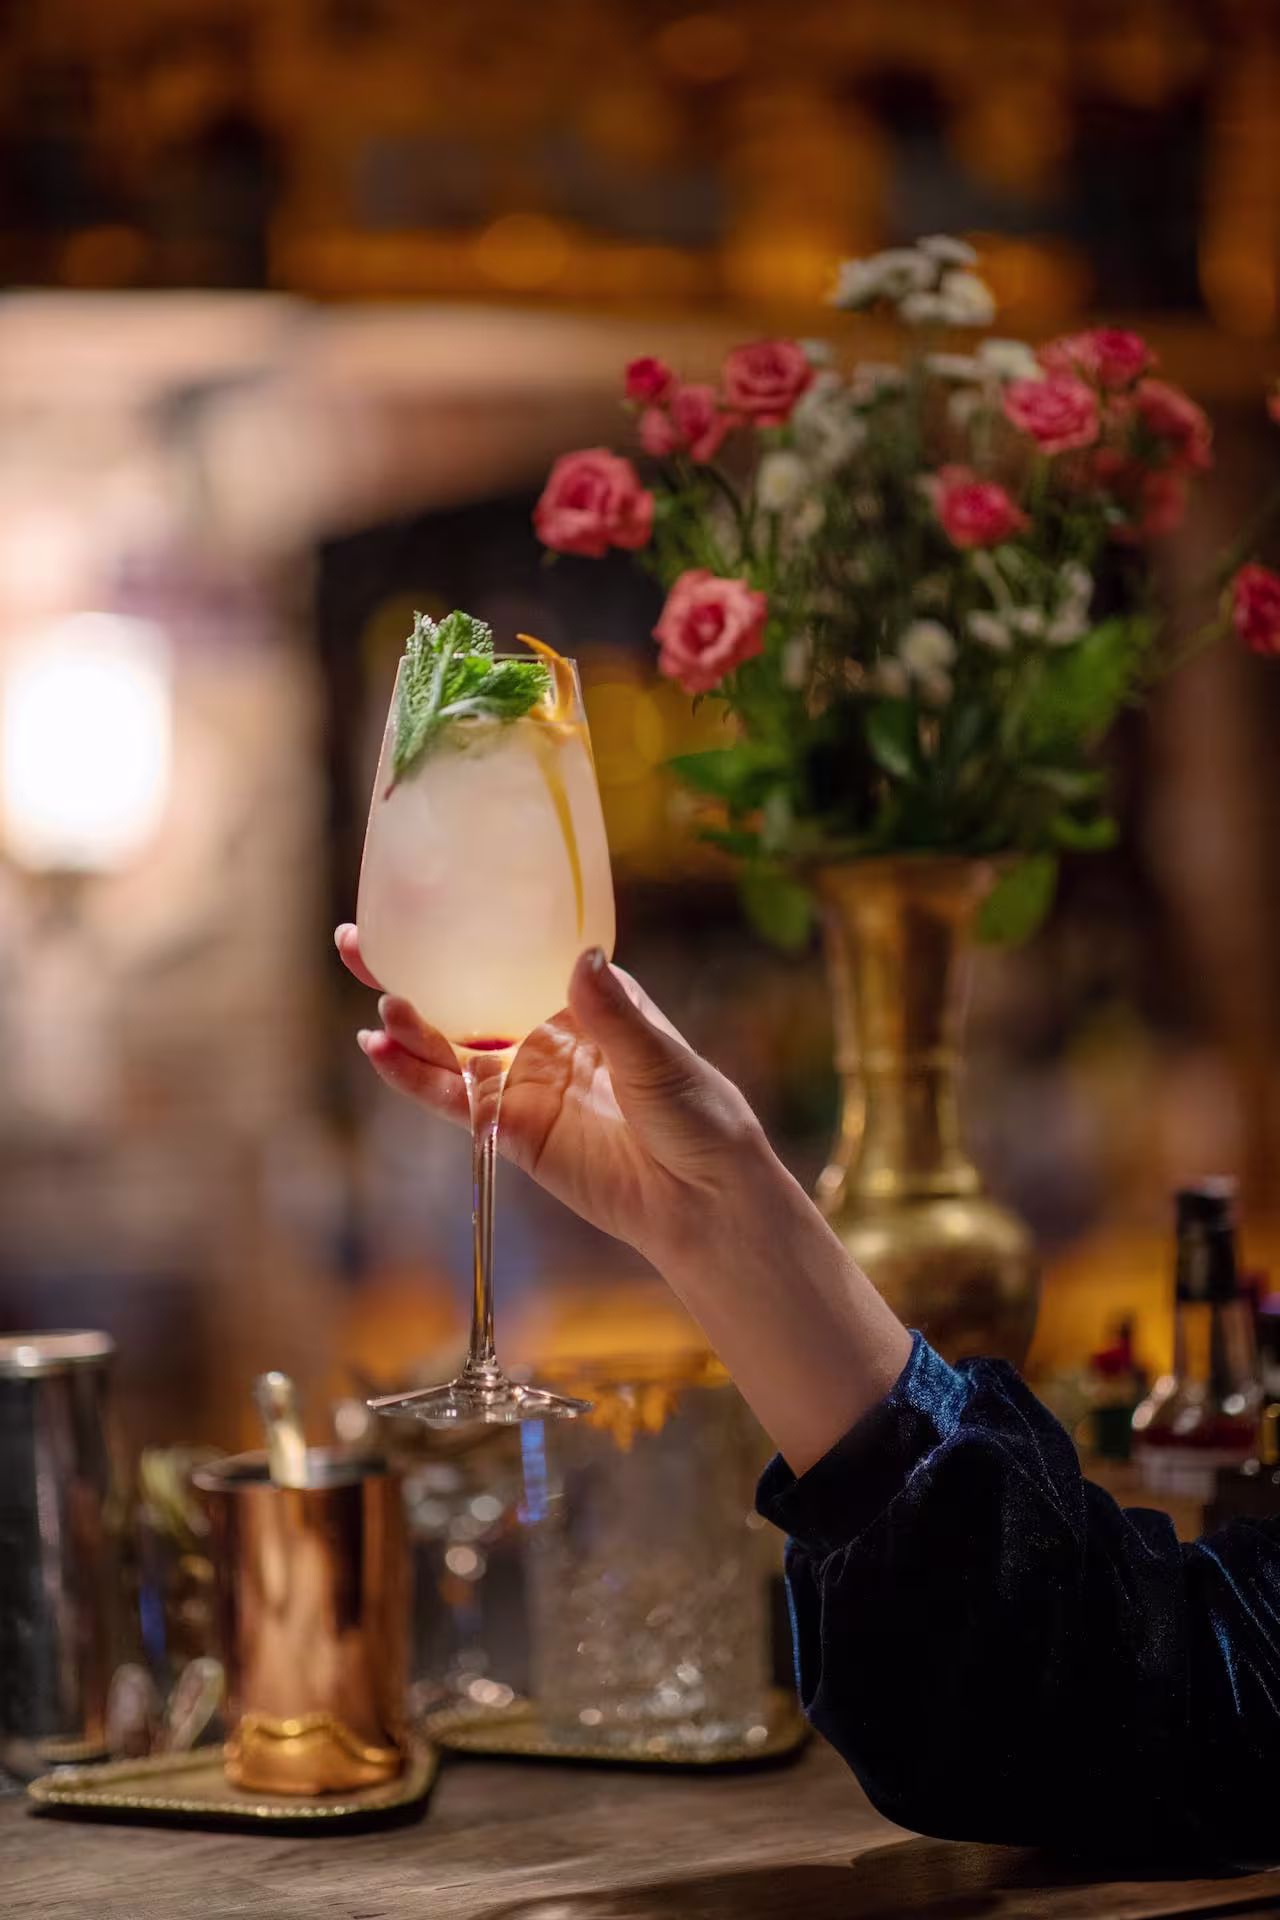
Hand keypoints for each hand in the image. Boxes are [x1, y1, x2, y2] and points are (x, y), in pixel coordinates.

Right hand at [336, 925, 911, 1471]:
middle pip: (464, 994)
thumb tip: (581, 958)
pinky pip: (454, 1100)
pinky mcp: (510, 1130)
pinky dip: (416, 1079)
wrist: (706, 1200)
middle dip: (411, 969)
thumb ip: (613, 1016)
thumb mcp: (659, 1059)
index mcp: (584, 998)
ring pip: (449, 1047)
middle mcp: (544, 1033)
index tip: (418, 901)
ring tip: (380, 1005)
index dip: (465, 929)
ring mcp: (523, 1082)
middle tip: (355, 946)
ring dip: (408, 1026)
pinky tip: (382, 1055)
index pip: (513, 951)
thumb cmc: (700, 1117)